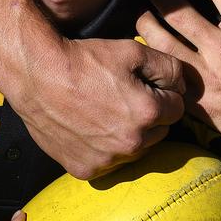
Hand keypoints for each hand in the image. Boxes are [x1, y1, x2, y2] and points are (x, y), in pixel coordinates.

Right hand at [7, 37, 185, 178]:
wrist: (38, 77)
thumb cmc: (85, 61)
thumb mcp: (133, 51)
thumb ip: (169, 67)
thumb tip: (183, 85)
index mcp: (147, 113)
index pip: (177, 108)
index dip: (163, 93)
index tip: (144, 85)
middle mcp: (132, 143)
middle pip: (159, 132)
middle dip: (150, 115)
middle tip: (124, 96)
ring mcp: (108, 160)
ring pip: (136, 150)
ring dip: (130, 134)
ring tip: (107, 111)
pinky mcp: (87, 169)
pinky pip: (109, 163)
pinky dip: (105, 149)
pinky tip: (91, 127)